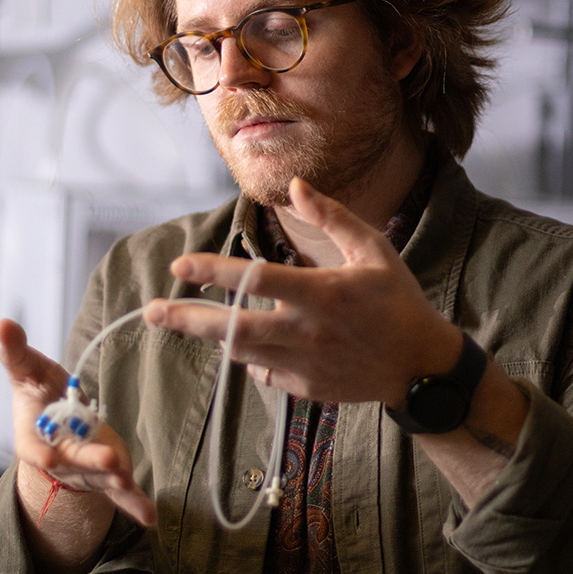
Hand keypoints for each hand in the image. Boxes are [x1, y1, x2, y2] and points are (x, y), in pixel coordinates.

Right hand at [0, 318, 155, 526]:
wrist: (56, 422)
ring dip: (114, 480)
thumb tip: (2, 324)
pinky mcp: (105, 475)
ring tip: (128, 479)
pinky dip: (134, 505)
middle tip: (107, 461)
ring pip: (99, 478)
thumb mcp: (27, 369)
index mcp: (34, 434)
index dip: (39, 452)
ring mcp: (83, 469)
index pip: (32, 446)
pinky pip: (120, 493)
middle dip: (90, 460)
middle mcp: (58, 456)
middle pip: (73, 461)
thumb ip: (15, 352)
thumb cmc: (38, 392)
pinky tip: (150, 518)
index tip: (46, 458)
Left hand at [144, 177, 462, 406]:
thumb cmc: (396, 299)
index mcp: (323, 293)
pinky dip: (251, 355)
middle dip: (186, 320)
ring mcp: (305, 364)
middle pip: (232, 329)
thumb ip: (332, 217)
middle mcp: (308, 332)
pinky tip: (256, 341)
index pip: (256, 280)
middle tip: (151, 311)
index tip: (180, 264)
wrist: (421, 365)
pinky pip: (262, 371)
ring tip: (193, 318)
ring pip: (241, 351)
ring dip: (215, 334)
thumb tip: (295, 185)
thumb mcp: (373, 249)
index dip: (213, 272)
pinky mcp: (306, 388)